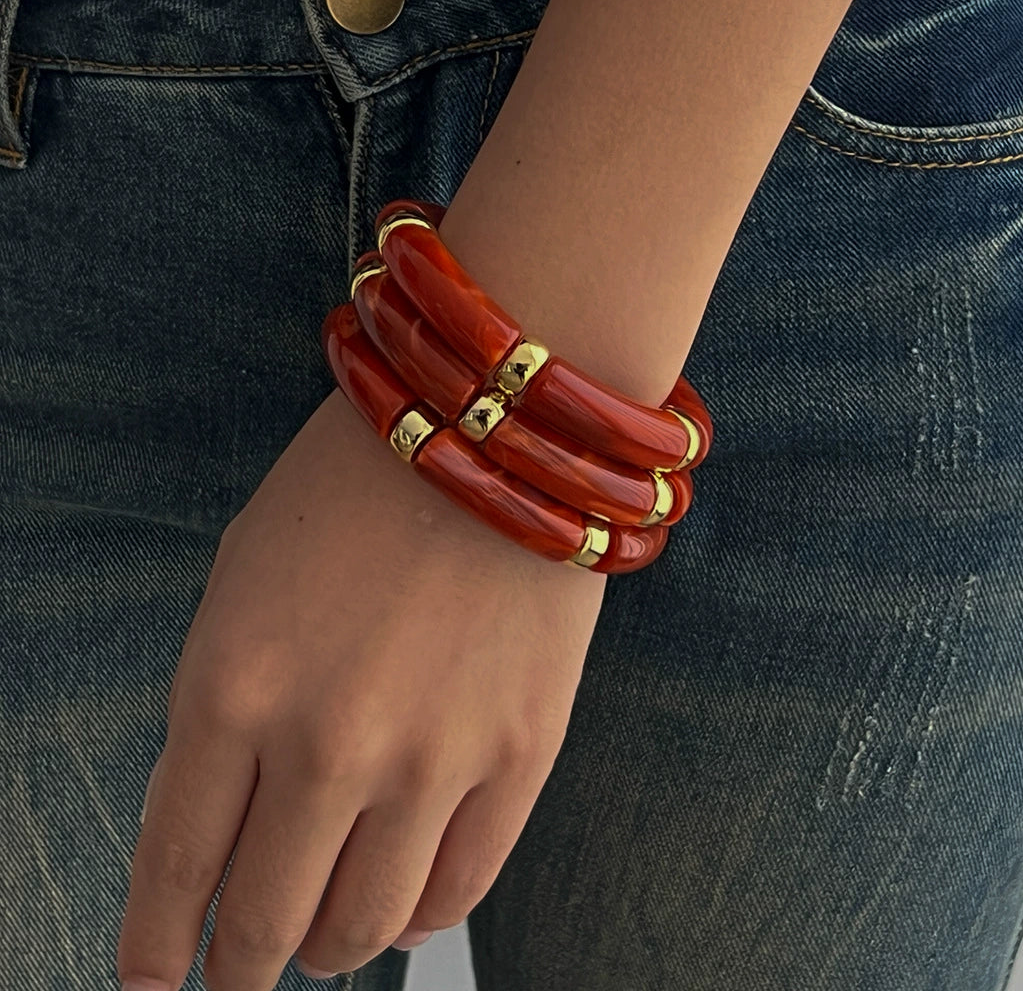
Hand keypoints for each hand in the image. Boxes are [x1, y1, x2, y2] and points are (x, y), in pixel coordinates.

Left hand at [116, 387, 605, 989]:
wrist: (494, 430)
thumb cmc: (355, 489)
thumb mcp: (239, 586)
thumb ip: (217, 717)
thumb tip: (225, 840)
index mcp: (231, 688)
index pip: (175, 874)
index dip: (158, 952)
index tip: (158, 985)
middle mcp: (327, 744)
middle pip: (264, 923)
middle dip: (239, 969)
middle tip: (239, 974)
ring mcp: (434, 757)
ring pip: (363, 928)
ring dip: (329, 949)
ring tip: (323, 938)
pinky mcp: (522, 754)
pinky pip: (459, 890)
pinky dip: (419, 918)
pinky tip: (402, 910)